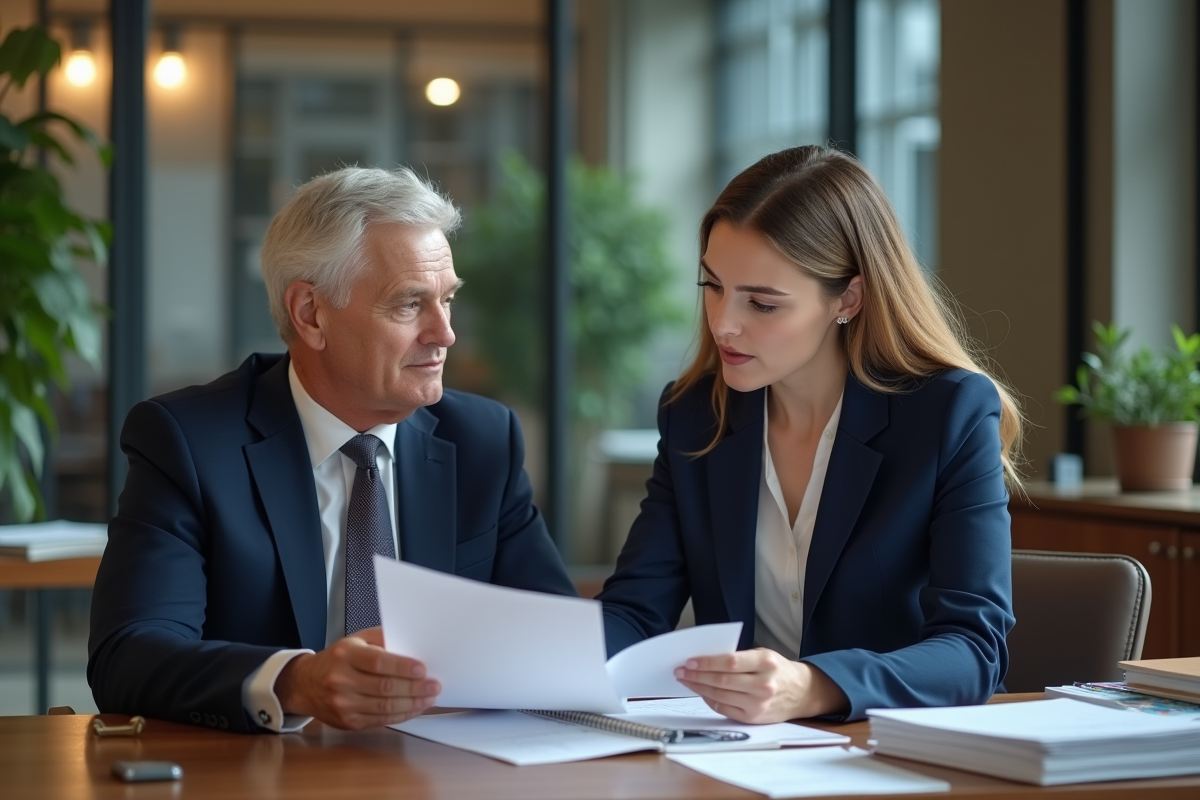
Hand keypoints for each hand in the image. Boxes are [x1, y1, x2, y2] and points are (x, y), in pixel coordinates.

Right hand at [275, 627, 440, 729]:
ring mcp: (343, 704)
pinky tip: (414, 708)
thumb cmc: (336, 659)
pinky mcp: (348, 722)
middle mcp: (341, 680)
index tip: (423, 669)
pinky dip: (401, 715)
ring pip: (385, 707)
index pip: (379, 662)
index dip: (403, 667)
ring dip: (412, 704)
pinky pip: (381, 720)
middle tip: (434, 685)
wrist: (306, 684)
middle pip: (385, 687)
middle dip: (414, 688)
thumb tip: (412, 645)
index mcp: (346, 655)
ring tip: (429, 698)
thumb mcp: (356, 640)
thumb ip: (382, 639)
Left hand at [674, 648, 847, 722]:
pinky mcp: (752, 718)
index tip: (690, 661)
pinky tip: (701, 692)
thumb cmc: (778, 670)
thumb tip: (705, 659)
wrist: (801, 693)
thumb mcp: (764, 655)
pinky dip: (709, 699)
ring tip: (686, 681)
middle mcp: (763, 685)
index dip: (707, 662)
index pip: (730, 662)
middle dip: (697, 676)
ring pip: (720, 696)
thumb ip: (739, 657)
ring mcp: (758, 704)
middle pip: (722, 681)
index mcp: (766, 663)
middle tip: (680, 671)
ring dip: (699, 688)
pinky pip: (724, 709)